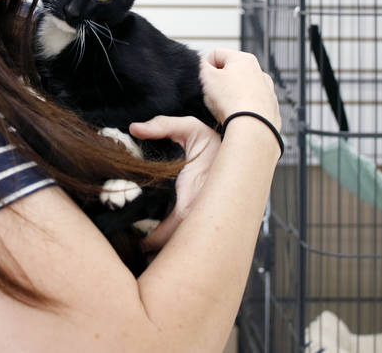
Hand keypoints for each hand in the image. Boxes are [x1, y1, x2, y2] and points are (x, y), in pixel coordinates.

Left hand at [128, 115, 220, 251]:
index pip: (171, 230)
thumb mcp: (190, 128)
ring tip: (147, 256)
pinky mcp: (208, 220)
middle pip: (179, 247)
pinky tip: (161, 247)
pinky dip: (177, 245)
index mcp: (193, 197)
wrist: (246, 152)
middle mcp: (201, 213)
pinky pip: (192, 240)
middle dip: (160, 255)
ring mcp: (206, 219)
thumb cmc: (216, 141)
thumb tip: (135, 128)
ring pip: (187, 248)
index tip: (139, 244)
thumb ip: (162, 126)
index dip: (153, 242)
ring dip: (169, 254)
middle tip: (140, 255)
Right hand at [200, 48, 280, 131]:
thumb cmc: (232, 101)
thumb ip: (200, 64)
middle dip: (219, 82)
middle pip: (230, 72)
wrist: (254, 127)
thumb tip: (200, 62)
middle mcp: (259, 72)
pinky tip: (237, 116)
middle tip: (212, 95)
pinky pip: (251, 105)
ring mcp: (267, 90)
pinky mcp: (270, 108)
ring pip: (241, 89)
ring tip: (224, 108)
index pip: (216, 54)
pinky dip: (243, 109)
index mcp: (244, 59)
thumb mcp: (207, 77)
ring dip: (231, 96)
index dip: (205, 66)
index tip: (202, 80)